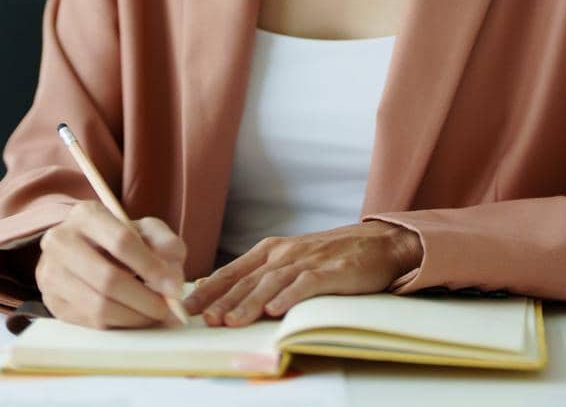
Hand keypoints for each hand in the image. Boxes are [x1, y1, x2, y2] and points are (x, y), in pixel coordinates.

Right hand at [35, 200, 187, 328]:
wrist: (83, 251)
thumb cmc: (120, 239)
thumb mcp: (147, 230)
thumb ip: (167, 246)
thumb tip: (172, 283)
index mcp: (86, 215)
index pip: (122, 241)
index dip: (151, 266)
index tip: (172, 286)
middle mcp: (60, 241)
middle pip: (108, 278)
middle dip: (145, 299)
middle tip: (167, 309)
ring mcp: (51, 273)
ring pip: (99, 305)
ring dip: (134, 316)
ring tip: (155, 315)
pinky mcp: (52, 301)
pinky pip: (91, 321)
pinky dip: (120, 323)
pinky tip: (135, 317)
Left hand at [183, 222, 423, 326]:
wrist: (379, 243)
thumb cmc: (332, 256)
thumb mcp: (292, 259)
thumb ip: (261, 274)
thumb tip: (223, 294)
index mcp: (271, 250)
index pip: (232, 271)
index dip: (209, 290)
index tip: (186, 308)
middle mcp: (285, 253)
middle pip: (247, 279)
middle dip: (222, 300)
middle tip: (203, 320)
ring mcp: (308, 261)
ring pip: (271, 283)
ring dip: (249, 303)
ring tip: (231, 322)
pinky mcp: (331, 272)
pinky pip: (306, 284)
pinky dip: (289, 296)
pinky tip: (276, 310)